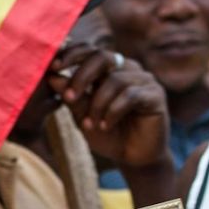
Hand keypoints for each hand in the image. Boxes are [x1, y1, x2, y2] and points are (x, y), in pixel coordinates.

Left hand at [46, 41, 170, 170]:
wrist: (133, 158)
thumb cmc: (108, 135)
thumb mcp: (84, 117)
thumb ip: (72, 98)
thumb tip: (52, 77)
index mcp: (108, 69)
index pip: (90, 50)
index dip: (72, 54)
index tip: (53, 67)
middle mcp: (127, 69)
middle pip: (102, 57)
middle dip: (81, 76)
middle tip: (69, 97)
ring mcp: (143, 79)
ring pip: (114, 80)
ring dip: (97, 104)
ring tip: (91, 125)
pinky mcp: (156, 94)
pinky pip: (130, 95)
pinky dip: (113, 111)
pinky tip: (105, 126)